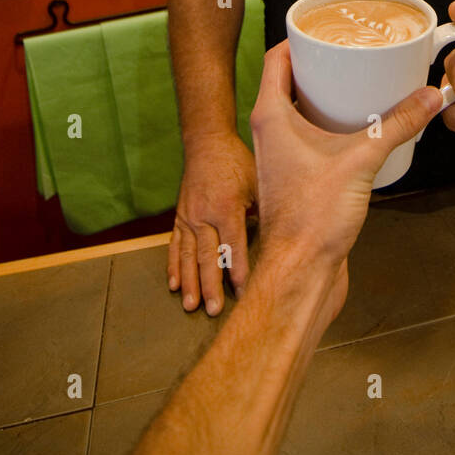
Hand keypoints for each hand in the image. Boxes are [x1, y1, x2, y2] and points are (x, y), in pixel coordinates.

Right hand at [167, 135, 257, 315]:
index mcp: (227, 207)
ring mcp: (189, 217)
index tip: (242, 293)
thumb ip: (263, 210)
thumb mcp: (257, 182)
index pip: (232, 245)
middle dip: (210, 285)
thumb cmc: (238, 164)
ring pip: (188, 256)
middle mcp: (204, 215)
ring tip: (191, 305)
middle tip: (213, 310)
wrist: (207, 144)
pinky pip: (175, 246)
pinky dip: (173, 266)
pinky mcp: (180, 218)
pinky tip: (173, 285)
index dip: (237, 270)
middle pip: (208, 256)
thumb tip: (281, 238)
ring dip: (189, 282)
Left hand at [250, 41, 442, 273]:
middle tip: (353, 53)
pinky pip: (311, 139)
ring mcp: (282, 156)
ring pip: (300, 112)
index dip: (300, 39)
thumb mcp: (362, 160)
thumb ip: (397, 126)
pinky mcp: (297, 178)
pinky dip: (332, 126)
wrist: (301, 272)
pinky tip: (361, 128)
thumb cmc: (311, 219)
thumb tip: (428, 97)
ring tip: (362, 84)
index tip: (329, 29)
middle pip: (290, 83)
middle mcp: (270, 132)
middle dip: (322, 66)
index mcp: (270, 116)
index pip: (277, 60)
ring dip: (327, 97)